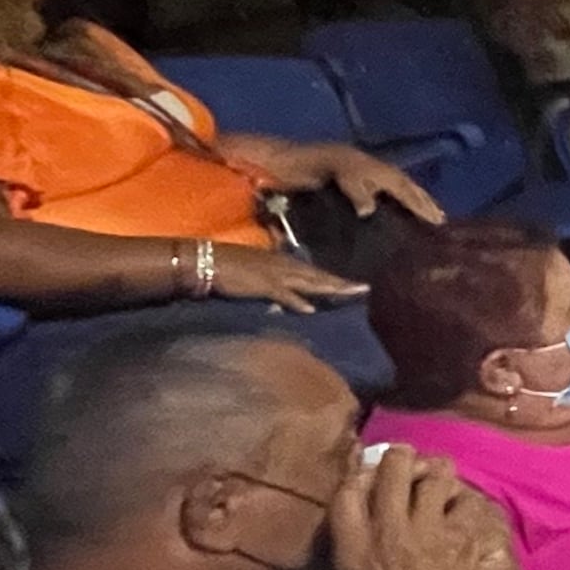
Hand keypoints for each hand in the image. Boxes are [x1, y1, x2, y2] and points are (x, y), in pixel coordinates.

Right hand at [217, 243, 366, 312]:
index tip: (354, 285)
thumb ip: (271, 289)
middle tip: (365, 289)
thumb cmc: (226, 266)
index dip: (334, 279)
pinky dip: (296, 301)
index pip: (314, 273)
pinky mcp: (262, 284)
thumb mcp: (255, 276)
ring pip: (309, 282)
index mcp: (282, 263)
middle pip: (318, 276)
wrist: (204, 260)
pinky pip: (283, 294)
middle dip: (342, 283)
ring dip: (329, 288)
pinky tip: (310, 309)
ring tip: (349, 293)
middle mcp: (283, 266)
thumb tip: (280, 307)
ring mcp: (274, 274)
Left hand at [312, 143, 448, 223]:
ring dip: (421, 200)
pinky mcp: (376, 178)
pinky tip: (412, 206)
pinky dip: (409, 197)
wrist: (317, 157)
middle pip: (412, 189)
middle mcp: (388, 173)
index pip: (407, 192)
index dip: (420, 206)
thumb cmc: (332, 171)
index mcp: (383, 173)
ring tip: (434, 213)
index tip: (435, 220)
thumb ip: (358, 195)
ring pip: (408, 187)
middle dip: (427, 203)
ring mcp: (383, 174)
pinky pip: (399, 187)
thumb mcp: (344, 181)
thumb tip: (368, 211)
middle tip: (441, 219)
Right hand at [329, 448, 486, 569]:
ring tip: (434, 478)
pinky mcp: (462, 540)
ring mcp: (430, 533)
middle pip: (394, 466)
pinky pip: (467, 500)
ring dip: (435, 470)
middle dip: (399, 455)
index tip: (370, 467)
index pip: (350, 485)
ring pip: (436, 474)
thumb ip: (348, 527)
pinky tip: (458, 507)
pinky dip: (463, 499)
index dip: (360, 468)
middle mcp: (390, 530)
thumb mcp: (347, 568)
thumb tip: (355, 487)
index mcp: (355, 539)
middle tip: (405, 458)